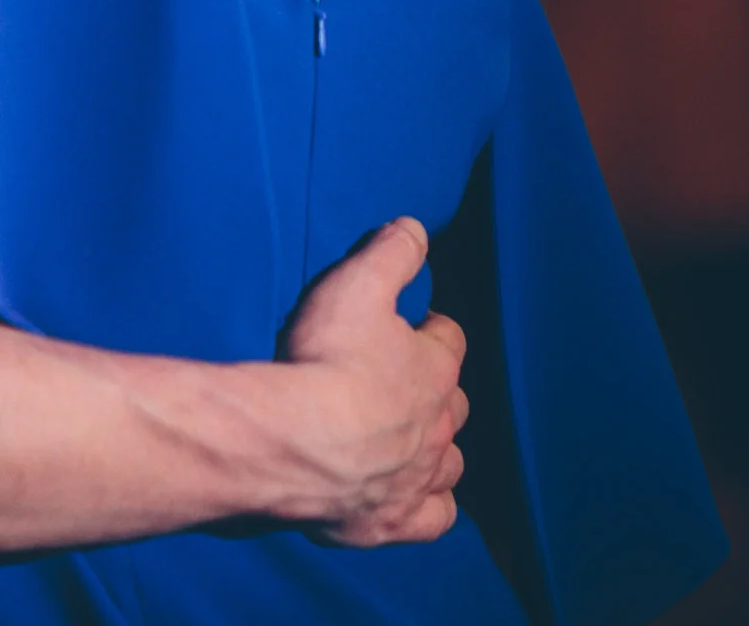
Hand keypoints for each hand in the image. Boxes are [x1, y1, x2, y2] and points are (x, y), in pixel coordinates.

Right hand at [277, 217, 468, 546]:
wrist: (294, 441)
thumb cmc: (326, 359)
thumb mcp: (356, 284)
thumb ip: (390, 252)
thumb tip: (417, 227)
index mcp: (433, 367)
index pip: (449, 338)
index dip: (432, 328)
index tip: (415, 323)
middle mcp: (438, 425)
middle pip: (455, 403)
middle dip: (436, 391)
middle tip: (401, 380)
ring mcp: (419, 477)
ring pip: (450, 462)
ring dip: (436, 449)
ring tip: (410, 439)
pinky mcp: (394, 521)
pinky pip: (434, 518)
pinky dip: (429, 507)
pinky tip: (412, 499)